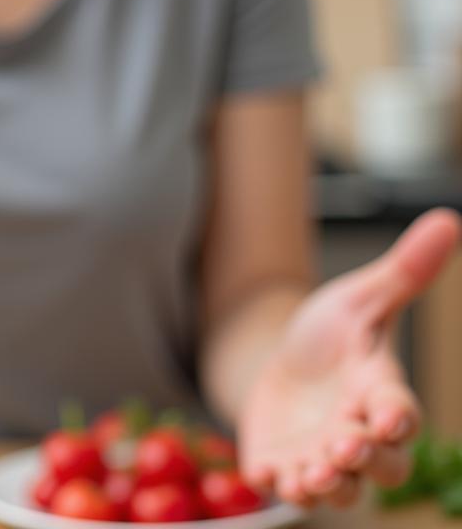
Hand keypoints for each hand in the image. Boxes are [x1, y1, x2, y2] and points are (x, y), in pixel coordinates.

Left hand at [238, 207, 461, 507]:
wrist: (281, 360)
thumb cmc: (333, 336)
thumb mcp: (360, 298)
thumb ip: (403, 272)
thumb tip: (446, 219)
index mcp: (380, 395)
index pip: (400, 414)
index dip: (396, 419)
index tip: (387, 417)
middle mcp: (358, 435)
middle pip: (380, 466)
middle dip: (365, 460)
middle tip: (344, 447)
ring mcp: (321, 457)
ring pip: (337, 488)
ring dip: (326, 485)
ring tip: (309, 476)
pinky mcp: (282, 464)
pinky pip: (283, 485)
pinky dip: (276, 484)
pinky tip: (264, 473)